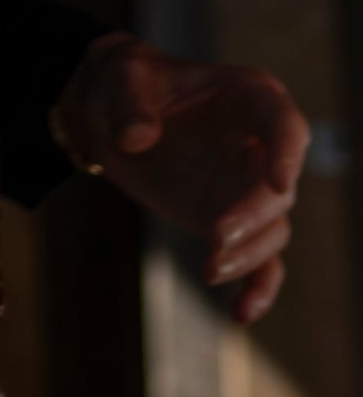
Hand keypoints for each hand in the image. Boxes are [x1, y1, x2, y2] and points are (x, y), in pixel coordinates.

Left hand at [52, 32, 309, 322]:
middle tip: (216, 238)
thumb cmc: (124, 86)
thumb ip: (130, 108)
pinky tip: (242, 314)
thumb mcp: (120, 82)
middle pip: (277, 188)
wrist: (110, 116)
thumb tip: (138, 139)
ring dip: (249, 254)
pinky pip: (257, 258)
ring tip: (210, 271)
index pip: (284, 125)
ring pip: (271, 229)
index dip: (287, 153)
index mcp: (249, 98)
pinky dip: (256, 284)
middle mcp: (260, 145)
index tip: (278, 184)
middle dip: (253, 216)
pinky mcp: (226, 221)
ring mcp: (245, 188)